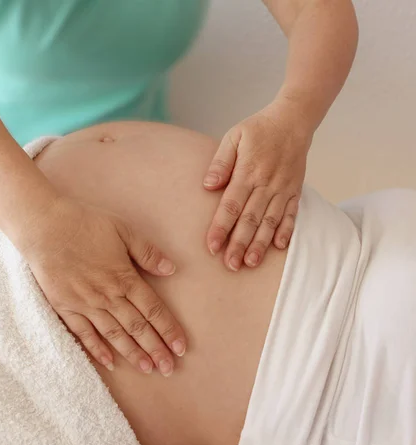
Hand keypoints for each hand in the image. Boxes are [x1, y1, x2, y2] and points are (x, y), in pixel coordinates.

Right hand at [20, 197, 186, 376]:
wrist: (45, 228)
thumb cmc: (84, 224)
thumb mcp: (122, 230)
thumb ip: (146, 252)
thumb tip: (171, 269)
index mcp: (124, 278)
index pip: (153, 310)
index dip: (169, 330)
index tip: (181, 348)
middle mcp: (108, 296)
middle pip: (137, 328)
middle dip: (155, 349)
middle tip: (169, 368)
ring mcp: (86, 305)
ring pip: (114, 335)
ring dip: (132, 354)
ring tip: (147, 369)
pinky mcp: (66, 308)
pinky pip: (84, 334)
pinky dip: (97, 350)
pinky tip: (110, 363)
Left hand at [203, 100, 311, 270]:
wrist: (293, 120)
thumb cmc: (258, 129)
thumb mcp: (234, 137)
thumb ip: (221, 162)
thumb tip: (208, 185)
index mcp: (248, 172)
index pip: (231, 205)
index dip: (220, 227)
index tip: (211, 247)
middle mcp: (266, 183)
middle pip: (250, 219)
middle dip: (239, 244)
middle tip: (229, 265)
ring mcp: (283, 189)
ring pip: (270, 221)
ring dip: (260, 243)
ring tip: (250, 263)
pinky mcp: (295, 191)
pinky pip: (292, 214)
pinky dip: (286, 231)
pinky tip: (279, 247)